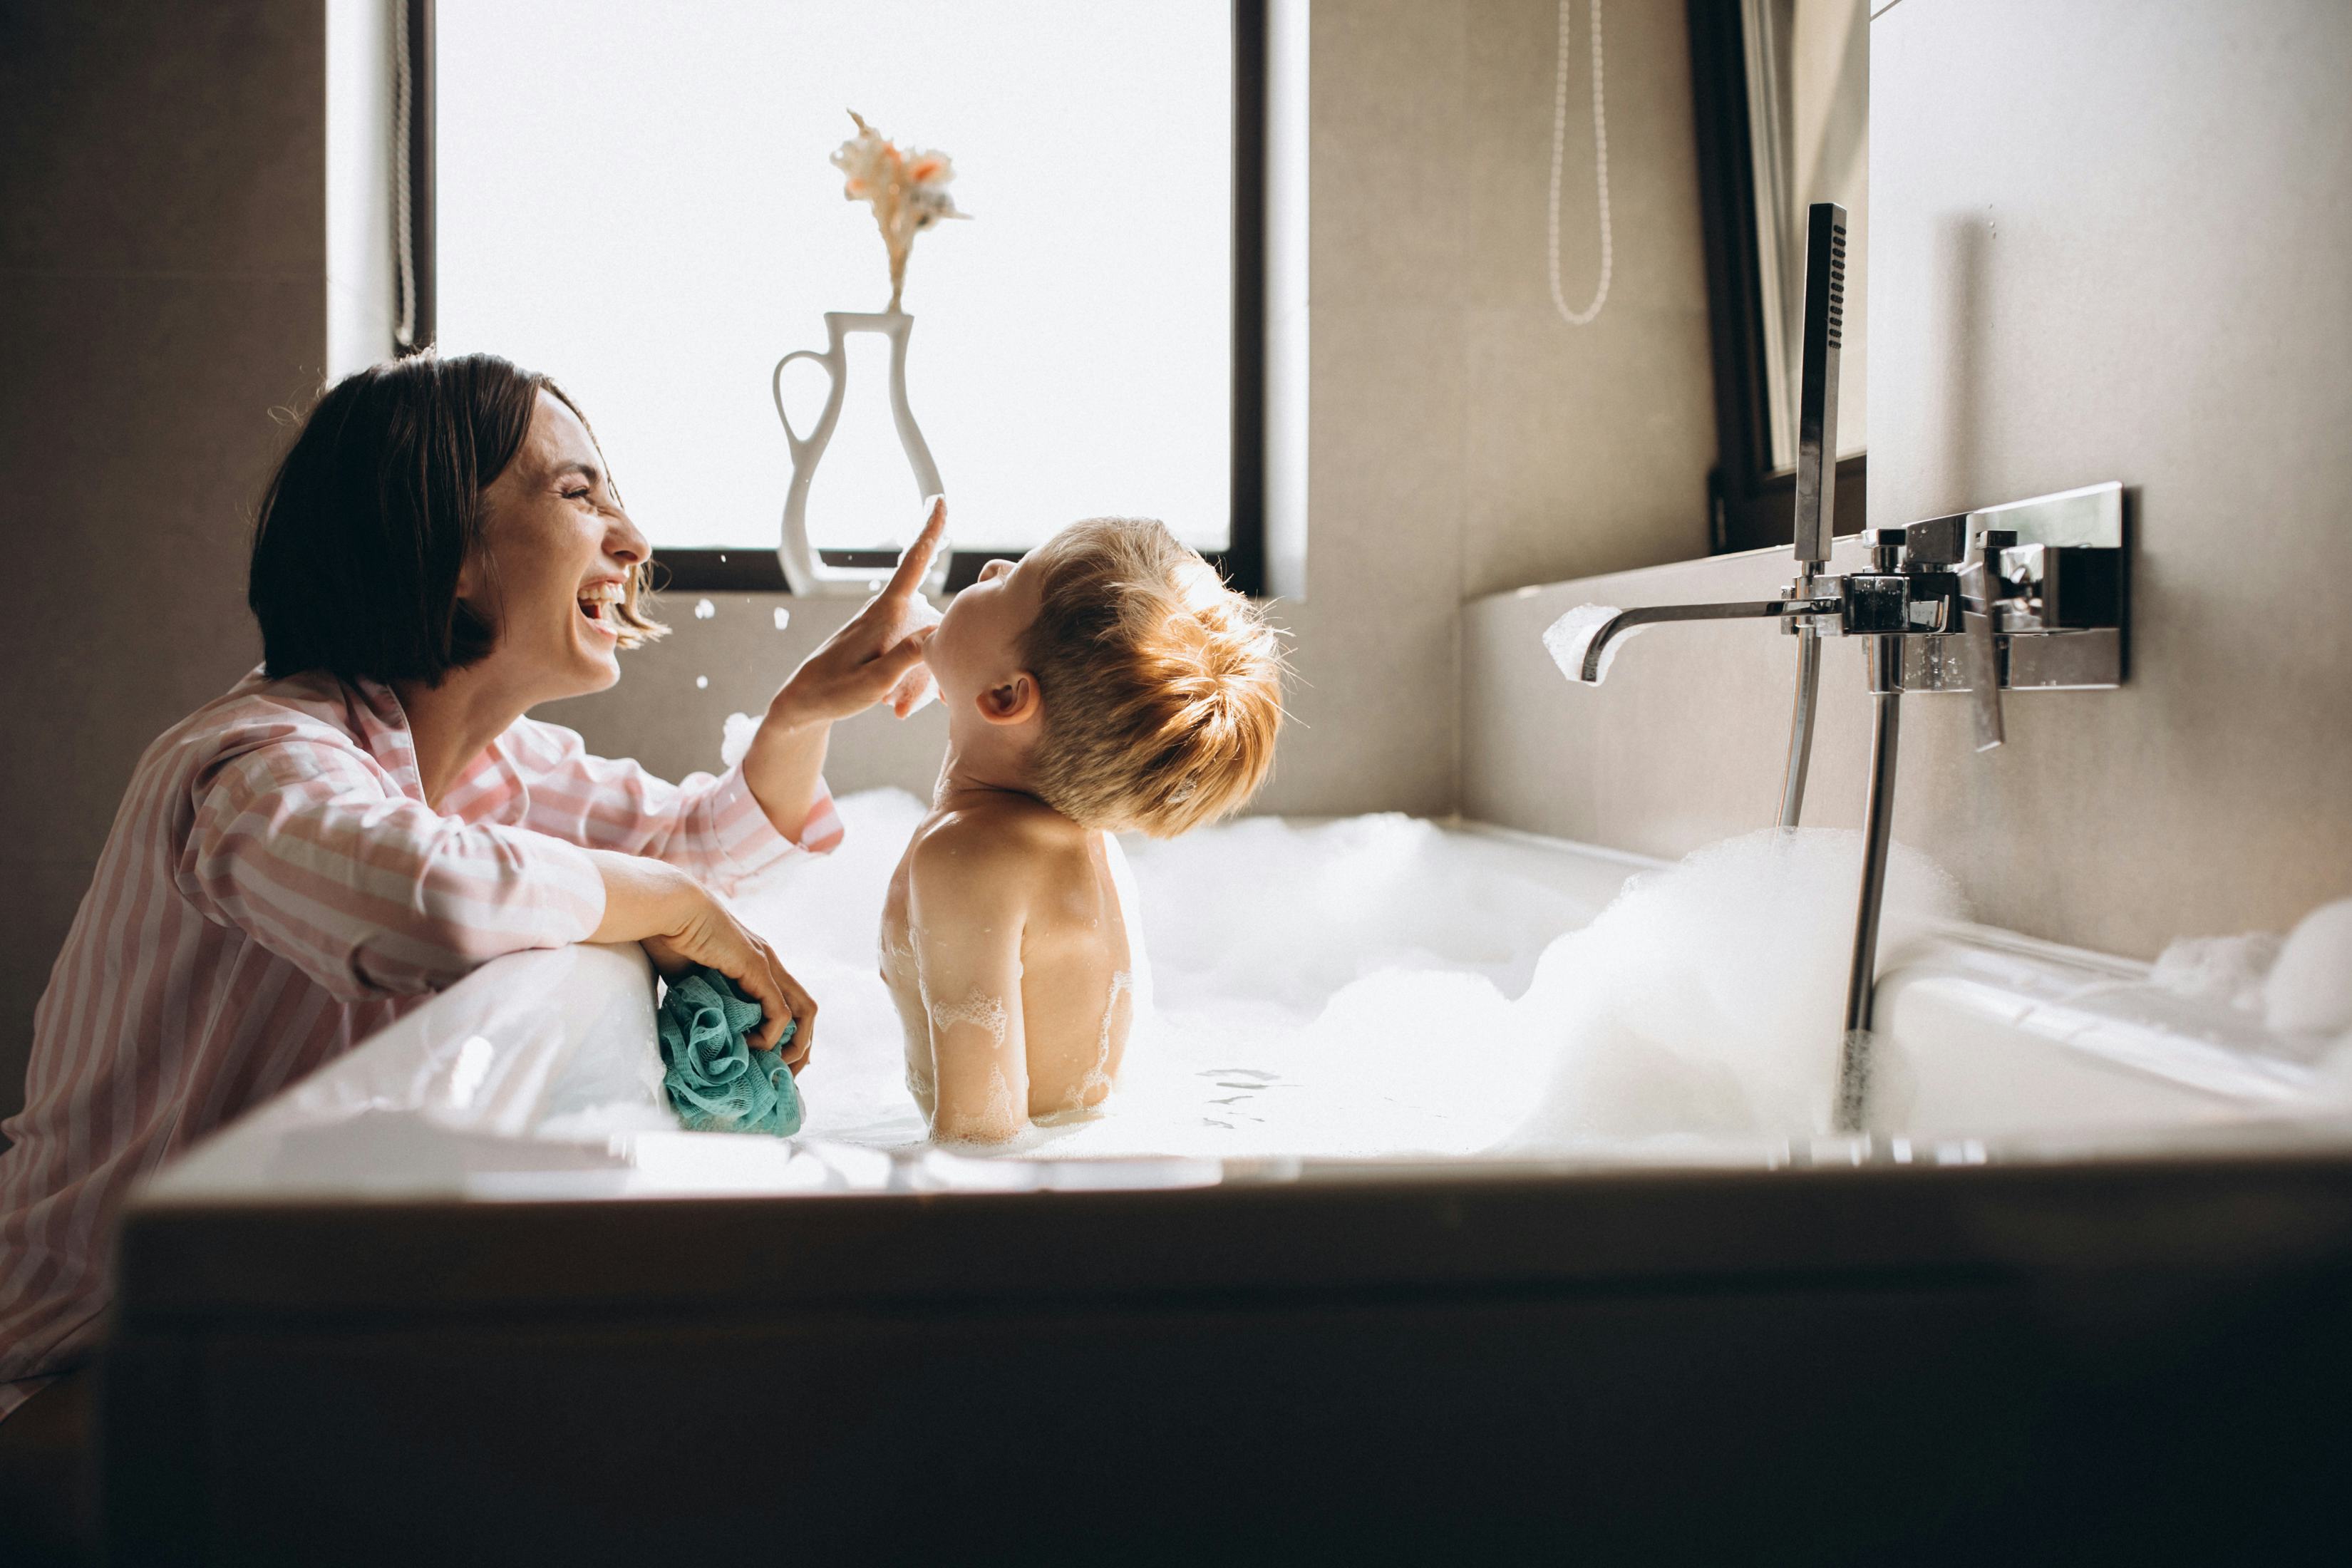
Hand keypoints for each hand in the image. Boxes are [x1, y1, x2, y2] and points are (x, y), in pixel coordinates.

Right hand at [642, 879, 817, 1068]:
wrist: (666, 910)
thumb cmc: (669, 939)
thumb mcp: (691, 982)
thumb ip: (704, 1003)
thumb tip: (699, 1034)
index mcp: (755, 966)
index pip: (788, 1005)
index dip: (787, 1036)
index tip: (770, 1062)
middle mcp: (769, 964)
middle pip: (807, 1010)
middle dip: (800, 1047)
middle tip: (781, 1075)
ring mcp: (767, 964)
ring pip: (804, 1011)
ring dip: (794, 1045)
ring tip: (772, 1066)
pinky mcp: (756, 966)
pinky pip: (779, 1010)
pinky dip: (772, 1034)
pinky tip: (751, 1045)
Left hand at [773, 497, 948, 725]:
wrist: (800, 705)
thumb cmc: (832, 693)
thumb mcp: (871, 682)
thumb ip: (905, 659)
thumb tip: (936, 633)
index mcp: (883, 615)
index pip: (912, 565)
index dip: (928, 532)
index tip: (938, 499)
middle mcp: (885, 617)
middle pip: (932, 621)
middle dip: (936, 656)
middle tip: (921, 696)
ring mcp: (884, 633)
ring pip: (924, 646)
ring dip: (921, 682)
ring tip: (895, 710)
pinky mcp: (883, 649)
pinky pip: (912, 661)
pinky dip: (912, 686)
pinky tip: (895, 708)